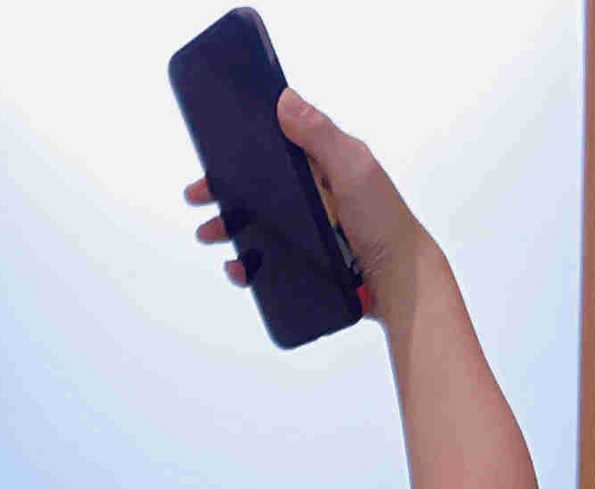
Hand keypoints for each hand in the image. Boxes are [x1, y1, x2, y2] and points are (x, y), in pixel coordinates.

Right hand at [183, 87, 433, 322]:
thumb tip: (284, 100)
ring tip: (210, 234)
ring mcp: (306, 233)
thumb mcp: (353, 169)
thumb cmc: (383, 222)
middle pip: (258, 191)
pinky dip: (245, 267)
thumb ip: (320, 136)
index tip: (214, 157)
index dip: (242, 153)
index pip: (276, 151)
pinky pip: (264, 264)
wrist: (396, 283)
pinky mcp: (302, 265)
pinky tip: (237, 268)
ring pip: (255, 228)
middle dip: (223, 194)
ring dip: (227, 229)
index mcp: (324, 167)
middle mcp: (313, 198)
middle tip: (198, 197)